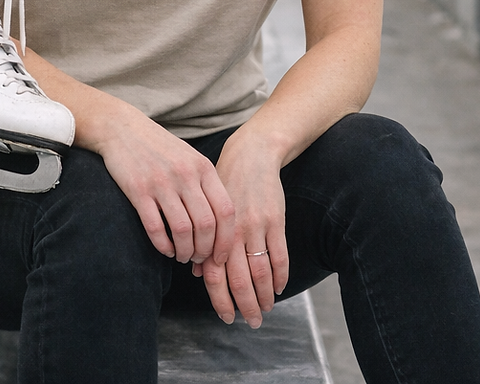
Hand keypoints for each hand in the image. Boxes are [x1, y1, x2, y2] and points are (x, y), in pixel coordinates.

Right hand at [96, 112, 235, 265]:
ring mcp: (161, 182)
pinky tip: (165, 249)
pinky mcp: (138, 190)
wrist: (123, 129)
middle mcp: (185, 174)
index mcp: (203, 167)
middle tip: (198, 259)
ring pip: (183, 230)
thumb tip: (221, 226)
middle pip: (206, 225)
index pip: (226, 211)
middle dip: (205, 250)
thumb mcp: (190, 159)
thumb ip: (206, 185)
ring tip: (182, 256)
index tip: (220, 256)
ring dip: (184, 251)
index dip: (226, 240)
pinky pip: (156, 228)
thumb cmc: (160, 148)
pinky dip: (163, 246)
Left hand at [194, 130, 288, 327]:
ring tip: (266, 310)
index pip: (216, 276)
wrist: (251, 155)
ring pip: (261, 272)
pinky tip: (279, 288)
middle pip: (240, 280)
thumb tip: (199, 274)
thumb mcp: (208, 207)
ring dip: (264, 296)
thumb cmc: (226, 182)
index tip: (228, 318)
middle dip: (246, 306)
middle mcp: (233, 233)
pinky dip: (280, 275)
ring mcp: (256, 227)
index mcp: (215, 232)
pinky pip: (280, 255)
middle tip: (252, 323)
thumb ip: (205, 241)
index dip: (221, 300)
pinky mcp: (275, 220)